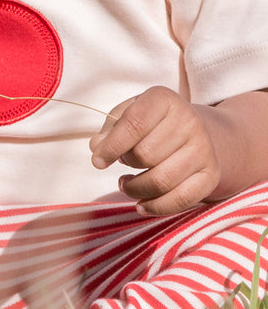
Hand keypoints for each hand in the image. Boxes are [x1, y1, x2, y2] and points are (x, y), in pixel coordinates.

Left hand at [90, 86, 220, 215]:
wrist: (198, 133)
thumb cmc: (152, 125)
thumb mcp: (129, 115)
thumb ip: (109, 129)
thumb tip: (97, 146)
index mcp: (164, 100)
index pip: (133, 124)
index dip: (111, 147)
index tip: (98, 161)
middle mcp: (189, 121)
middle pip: (144, 155)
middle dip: (126, 165)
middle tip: (125, 165)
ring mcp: (203, 149)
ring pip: (159, 182)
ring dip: (134, 190)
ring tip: (127, 184)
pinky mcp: (210, 175)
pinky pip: (178, 200)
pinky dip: (154, 207)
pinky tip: (142, 204)